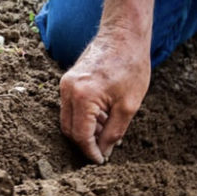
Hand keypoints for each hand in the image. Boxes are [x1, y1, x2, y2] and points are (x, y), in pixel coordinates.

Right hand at [59, 30, 150, 162]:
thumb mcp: (129, 105)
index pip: (80, 136)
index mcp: (82, 97)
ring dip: (85, 130)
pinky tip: (103, 117)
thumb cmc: (130, 65)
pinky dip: (84, 117)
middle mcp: (68, 90)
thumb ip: (114, 132)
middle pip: (69, 129)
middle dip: (85, 143)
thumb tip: (104, 151)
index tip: (101, 161)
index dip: (90, 152)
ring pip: (68, 119)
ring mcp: (66, 83)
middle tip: (104, 150)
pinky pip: (71, 106)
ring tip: (108, 131)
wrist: (124, 34)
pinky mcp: (69, 79)